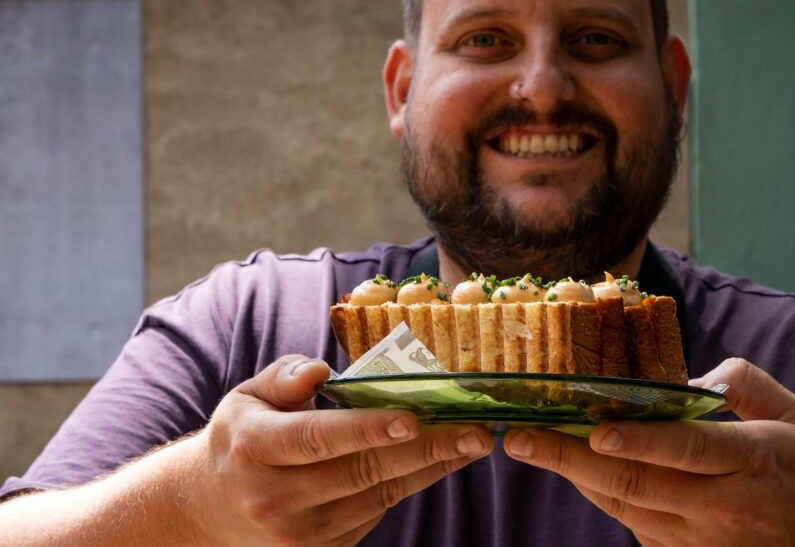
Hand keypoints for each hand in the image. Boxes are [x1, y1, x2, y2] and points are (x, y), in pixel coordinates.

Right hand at [191, 355, 492, 545]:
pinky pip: (374, 512)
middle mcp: (274, 497)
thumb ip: (283, 378)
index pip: (316, 437)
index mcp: (254, 449)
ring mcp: (298, 534)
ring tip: (470, 441)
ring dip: (430, 468)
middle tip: (474, 431)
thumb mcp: (246, 399)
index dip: (365, 429)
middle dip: (425, 450)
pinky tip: (439, 460)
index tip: (411, 419)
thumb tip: (320, 371)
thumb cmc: (242, 439)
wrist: (212, 511)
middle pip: (360, 471)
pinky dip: (409, 484)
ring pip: (377, 495)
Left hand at [503, 358, 794, 546]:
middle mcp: (721, 505)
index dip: (639, 440)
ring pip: (624, 507)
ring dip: (574, 475)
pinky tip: (571, 469)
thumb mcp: (793, 416)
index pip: (688, 450)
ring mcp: (700, 539)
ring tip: (530, 445)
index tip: (594, 428)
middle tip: (522, 436)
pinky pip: (631, 524)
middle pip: (637, 483)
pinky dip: (599, 494)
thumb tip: (692, 375)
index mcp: (751, 461)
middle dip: (571, 457)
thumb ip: (745, 383)